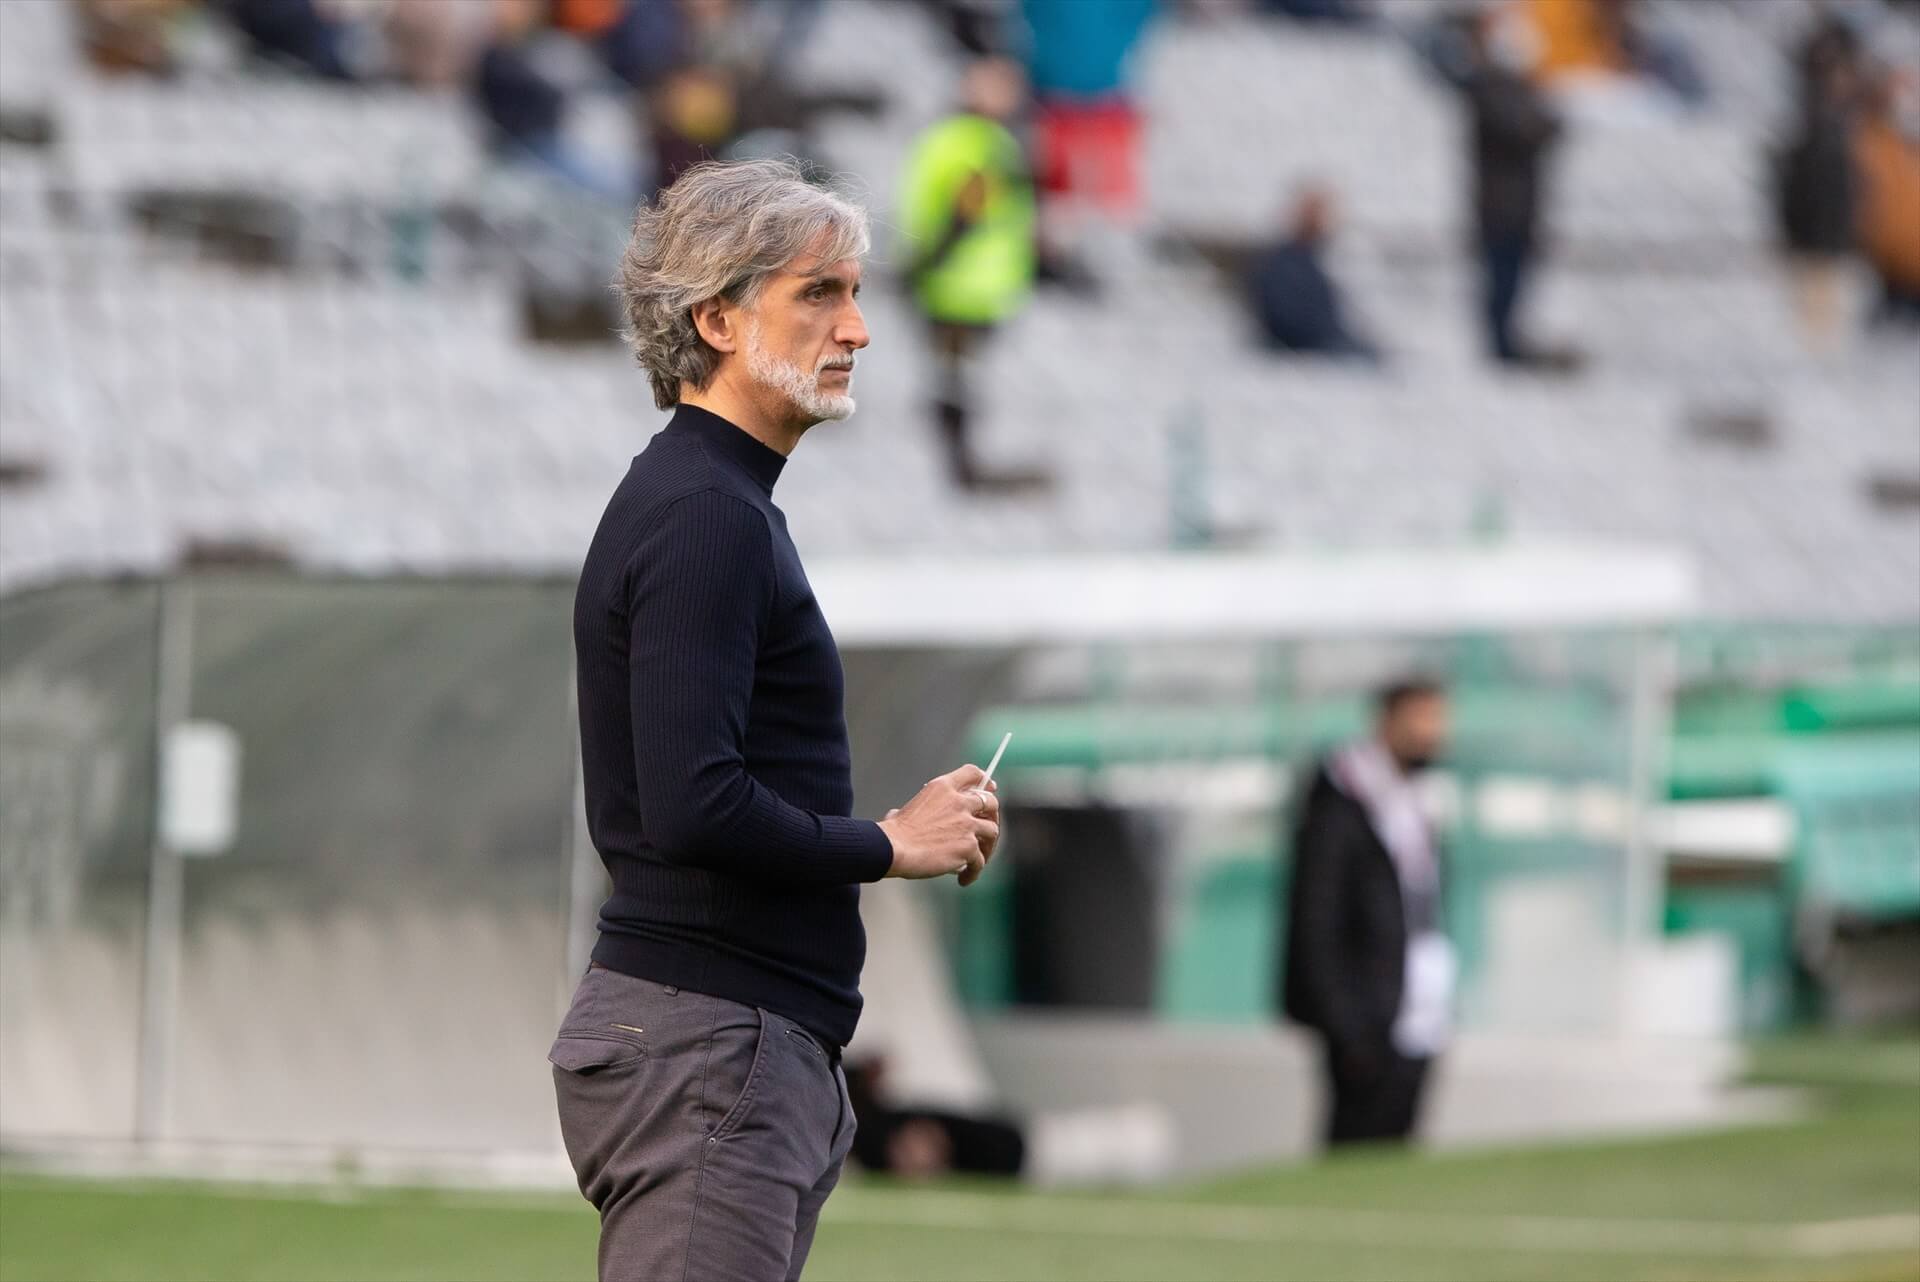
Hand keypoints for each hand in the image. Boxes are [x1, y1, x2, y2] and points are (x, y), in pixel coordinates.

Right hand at [879, 765, 999, 882]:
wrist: (892, 849)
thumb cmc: (893, 833)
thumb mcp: (907, 807)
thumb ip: (917, 810)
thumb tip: (899, 815)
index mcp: (942, 787)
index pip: (972, 773)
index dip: (985, 781)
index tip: (991, 788)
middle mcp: (958, 802)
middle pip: (991, 802)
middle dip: (992, 814)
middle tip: (987, 826)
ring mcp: (967, 824)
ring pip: (992, 831)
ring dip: (987, 845)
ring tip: (976, 859)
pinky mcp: (969, 846)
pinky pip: (980, 860)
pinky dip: (973, 871)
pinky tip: (963, 879)